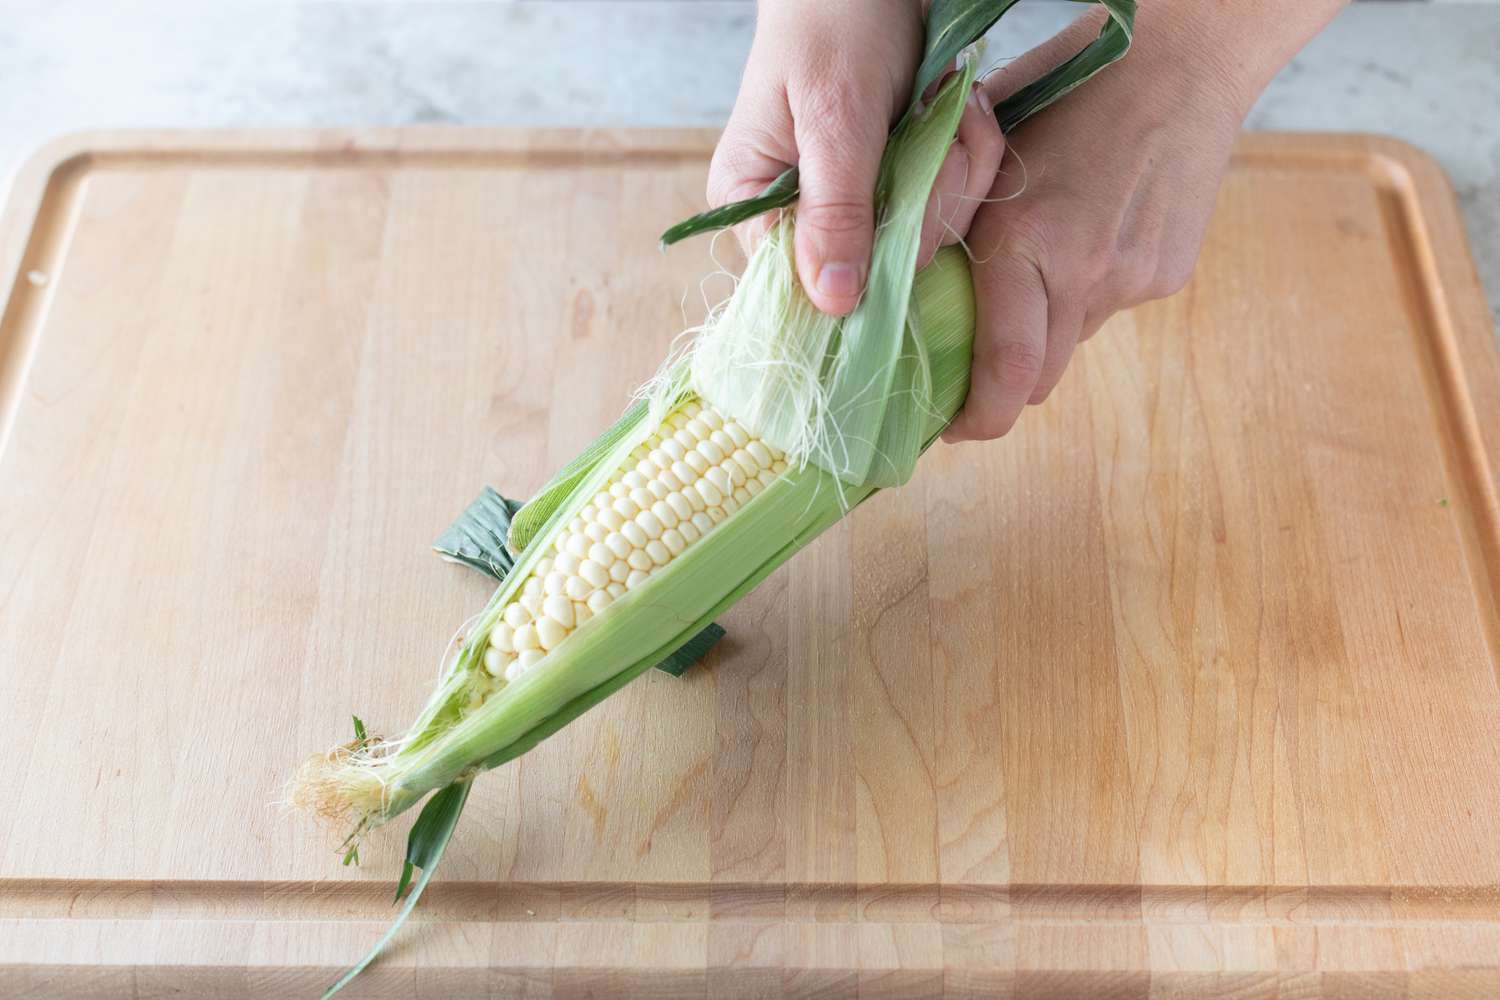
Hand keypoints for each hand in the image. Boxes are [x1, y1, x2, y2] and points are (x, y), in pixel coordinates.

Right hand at [708, 0, 1004, 315]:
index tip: (905, 185)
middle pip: (880, 267)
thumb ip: (836, 209)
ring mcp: (856, 205)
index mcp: (754, 204)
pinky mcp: (899, 187)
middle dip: (928, 195)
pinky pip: (949, 205)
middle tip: (936, 122)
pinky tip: (956, 109)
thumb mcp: (834, 114)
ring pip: (925, 238)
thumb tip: (832, 302)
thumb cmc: (834, 21)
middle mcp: (800, 218)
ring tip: (945, 105)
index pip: (808, 285)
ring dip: (956, 167)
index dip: (870, 259)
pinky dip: (968, 154)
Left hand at [944, 2, 1345, 440]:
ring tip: (1035, 277)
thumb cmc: (1068, 86)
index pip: (1006, 370)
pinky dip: (1086, 294)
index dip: (975, 416)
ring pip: (1072, 343)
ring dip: (1044, 334)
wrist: (1184, 61)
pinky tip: (1087, 237)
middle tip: (973, 382)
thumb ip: (946, 212)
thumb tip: (901, 277)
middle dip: (1003, 392)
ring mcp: (1132, 278)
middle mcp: (1083, 271)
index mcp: (1025, 239)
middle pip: (1039, 380)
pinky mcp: (1166, 274)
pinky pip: (1109, 307)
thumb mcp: (986, 141)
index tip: (948, 426)